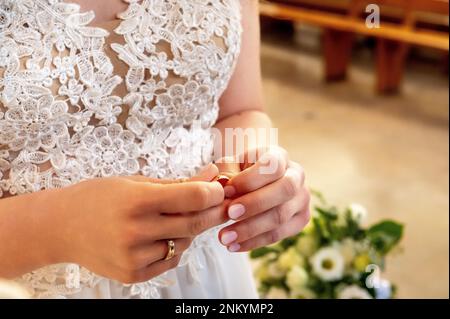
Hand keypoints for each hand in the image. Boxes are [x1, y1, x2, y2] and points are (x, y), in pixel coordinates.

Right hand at [52, 165, 225, 283]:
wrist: (60, 227)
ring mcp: (134, 257)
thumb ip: (178, 182)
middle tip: (220, 204)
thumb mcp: (136, 182)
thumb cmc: (99, 197)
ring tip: (176, 217)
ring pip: (186, 243)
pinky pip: (171, 260)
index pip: (193, 198)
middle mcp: (136, 231)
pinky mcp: (132, 275)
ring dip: (191, 230)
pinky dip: (175, 247)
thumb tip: (213, 174)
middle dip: (214, 212)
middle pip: (195, 224)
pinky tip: (161, 235)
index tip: (219, 188)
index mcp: (136, 201)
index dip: (214, 193)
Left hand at [217, 147, 310, 251]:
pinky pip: (279, 235)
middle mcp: (297, 175)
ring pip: (281, 216)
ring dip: (251, 229)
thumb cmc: (239, 172)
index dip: (250, 179)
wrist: (254, 182)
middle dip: (255, 204)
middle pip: (284, 190)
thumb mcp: (231, 165)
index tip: (226, 190)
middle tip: (228, 214)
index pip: (273, 166)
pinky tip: (233, 245)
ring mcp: (302, 199)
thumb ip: (226, 173)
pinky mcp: (301, 220)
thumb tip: (222, 188)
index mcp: (280, 156)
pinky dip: (254, 242)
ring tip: (224, 237)